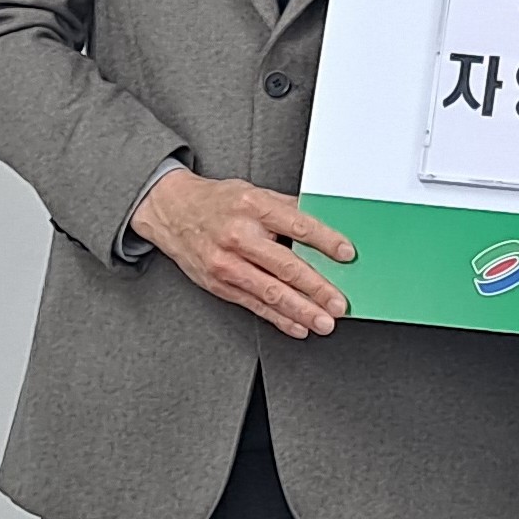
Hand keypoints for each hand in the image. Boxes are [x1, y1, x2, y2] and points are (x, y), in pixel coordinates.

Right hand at [131, 170, 354, 340]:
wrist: (172, 211)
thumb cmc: (216, 202)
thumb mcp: (253, 192)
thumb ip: (287, 208)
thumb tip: (324, 222)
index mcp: (253, 207)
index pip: (298, 225)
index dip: (325, 241)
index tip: (347, 254)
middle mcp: (239, 236)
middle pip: (285, 266)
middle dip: (316, 288)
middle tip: (338, 302)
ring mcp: (227, 263)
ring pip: (271, 292)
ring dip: (301, 310)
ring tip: (323, 321)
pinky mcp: (220, 284)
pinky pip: (254, 305)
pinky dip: (279, 319)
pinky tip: (297, 326)